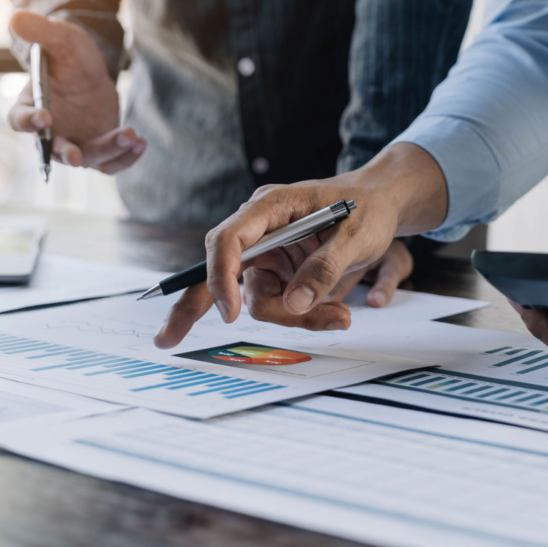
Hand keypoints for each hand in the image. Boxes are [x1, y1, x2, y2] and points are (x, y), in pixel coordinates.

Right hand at [7, 10, 145, 173]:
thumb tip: (16, 17)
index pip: (20, 120)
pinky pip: (110, 163)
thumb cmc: (66, 53)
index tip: (45, 116)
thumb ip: (39, 31)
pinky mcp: (98, 147)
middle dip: (67, 154)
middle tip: (77, 156)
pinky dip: (125, 158)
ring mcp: (75, 143)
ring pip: (89, 158)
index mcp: (30, 106)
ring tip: (131, 135)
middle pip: (55, 150)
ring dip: (108, 151)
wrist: (89, 68)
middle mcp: (50, 132)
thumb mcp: (58, 37)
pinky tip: (141, 143)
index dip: (30, 121)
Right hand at [154, 143, 446, 347]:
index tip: (230, 313)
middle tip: (166, 340)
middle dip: (193, 307)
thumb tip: (295, 303)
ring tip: (342, 317)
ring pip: (258, 300)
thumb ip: (325, 268)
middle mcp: (259, 231)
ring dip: (294, 318)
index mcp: (269, 207)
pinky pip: (278, 306)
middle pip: (216, 271)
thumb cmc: (368, 209)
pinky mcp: (278, 274)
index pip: (229, 239)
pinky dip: (304, 318)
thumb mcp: (357, 235)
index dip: (221, 275)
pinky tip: (336, 315)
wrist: (381, 206)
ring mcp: (267, 255)